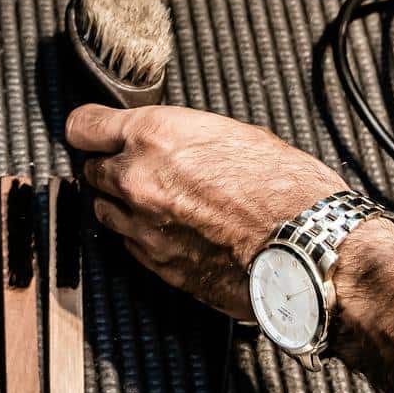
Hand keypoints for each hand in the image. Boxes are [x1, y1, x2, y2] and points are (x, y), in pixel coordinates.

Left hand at [66, 104, 349, 318]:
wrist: (310, 248)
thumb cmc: (287, 189)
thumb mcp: (234, 134)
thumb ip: (181, 137)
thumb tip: (165, 142)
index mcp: (155, 136)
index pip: (83, 126)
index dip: (89, 130)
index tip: (93, 133)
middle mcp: (137, 181)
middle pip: (91, 171)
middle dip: (111, 169)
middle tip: (142, 171)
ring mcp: (143, 227)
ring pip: (105, 211)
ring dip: (123, 206)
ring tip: (162, 204)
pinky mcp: (156, 266)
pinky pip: (130, 246)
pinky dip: (143, 238)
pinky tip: (176, 233)